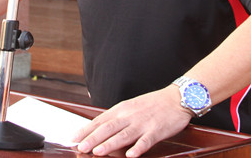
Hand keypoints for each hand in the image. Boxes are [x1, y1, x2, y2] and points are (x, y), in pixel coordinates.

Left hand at [74, 87, 191, 156]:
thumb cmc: (153, 104)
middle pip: (109, 127)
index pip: (101, 120)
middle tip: (81, 147)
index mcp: (122, 109)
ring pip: (124, 134)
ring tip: (98, 152)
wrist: (177, 98)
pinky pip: (146, 140)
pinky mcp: (157, 130)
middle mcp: (130, 115)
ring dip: (110, 144)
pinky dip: (138, 148)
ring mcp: (144, 123)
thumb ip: (116, 117)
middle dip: (93, 138)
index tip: (74, 137)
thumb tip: (98, 128)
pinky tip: (131, 155)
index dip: (87, 129)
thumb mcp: (131, 106)